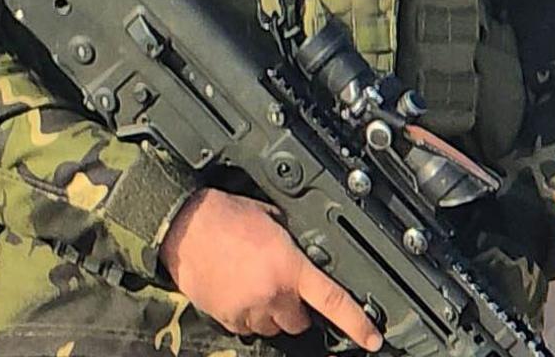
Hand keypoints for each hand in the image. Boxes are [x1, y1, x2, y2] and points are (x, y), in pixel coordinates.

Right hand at [159, 188, 381, 349]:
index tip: (371, 338)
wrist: (182, 224)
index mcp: (289, 267)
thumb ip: (289, 242)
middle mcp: (272, 292)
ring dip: (269, 312)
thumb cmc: (222, 215)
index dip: (357, 324)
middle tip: (279, 286)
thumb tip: (301, 249)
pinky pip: (245, 327)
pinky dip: (245, 315)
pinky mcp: (226, 317)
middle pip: (299, 321)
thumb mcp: (269, 218)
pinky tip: (235, 291)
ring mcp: (248, 308)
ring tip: (252, 285)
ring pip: (272, 327)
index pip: (333, 301)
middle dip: (294, 308)